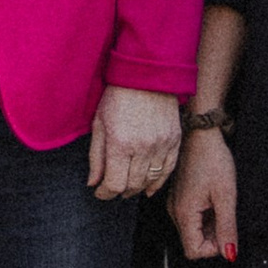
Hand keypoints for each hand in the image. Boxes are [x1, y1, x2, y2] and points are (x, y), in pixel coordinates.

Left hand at [88, 85, 180, 201]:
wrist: (147, 74)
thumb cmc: (118, 95)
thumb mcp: (99, 123)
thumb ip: (96, 156)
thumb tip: (93, 183)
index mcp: (120, 143)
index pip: (114, 184)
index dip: (105, 193)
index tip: (100, 192)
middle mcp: (143, 147)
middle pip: (132, 186)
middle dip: (120, 192)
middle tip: (112, 189)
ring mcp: (161, 145)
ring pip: (150, 181)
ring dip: (137, 188)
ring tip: (128, 188)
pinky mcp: (174, 141)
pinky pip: (168, 170)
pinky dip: (158, 182)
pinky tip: (149, 187)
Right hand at [168, 126, 236, 262]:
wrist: (200, 134)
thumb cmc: (212, 159)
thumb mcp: (226, 196)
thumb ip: (227, 228)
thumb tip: (229, 253)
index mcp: (184, 212)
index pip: (194, 251)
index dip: (213, 248)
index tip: (225, 230)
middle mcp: (175, 211)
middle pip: (193, 242)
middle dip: (213, 235)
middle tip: (225, 212)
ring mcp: (175, 204)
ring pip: (193, 230)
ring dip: (210, 224)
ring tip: (219, 201)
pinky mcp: (178, 198)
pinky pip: (191, 217)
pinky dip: (205, 215)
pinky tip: (212, 197)